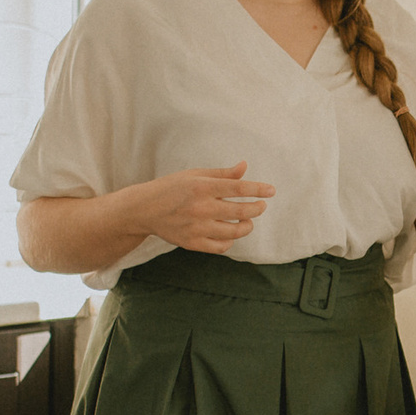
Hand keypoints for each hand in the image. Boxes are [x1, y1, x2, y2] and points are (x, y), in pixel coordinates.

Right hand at [131, 162, 274, 253]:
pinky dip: (230, 241)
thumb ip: (222, 174)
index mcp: (202, 187)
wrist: (144, 209)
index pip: (239, 188)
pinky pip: (221, 247)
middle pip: (241, 212)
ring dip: (247, 226)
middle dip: (257, 209)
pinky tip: (231, 234)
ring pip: (234, 232)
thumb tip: (246, 167)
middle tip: (261, 206)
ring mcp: (196, 228)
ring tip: (247, 221)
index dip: (258, 189)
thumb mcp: (195, 175)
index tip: (271, 191)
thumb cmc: (172, 187)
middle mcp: (200, 208)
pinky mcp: (192, 243)